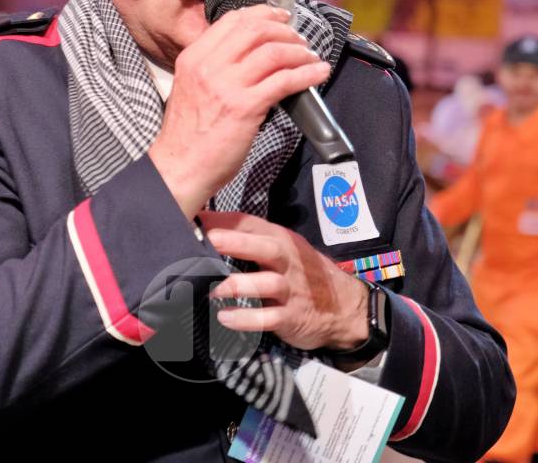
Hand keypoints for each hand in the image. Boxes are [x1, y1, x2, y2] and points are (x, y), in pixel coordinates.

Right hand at [148, 5, 329, 218]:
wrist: (180, 167)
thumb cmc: (188, 135)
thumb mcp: (192, 86)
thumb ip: (214, 66)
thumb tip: (249, 53)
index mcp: (194, 58)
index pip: (232, 21)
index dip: (262, 13)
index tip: (280, 17)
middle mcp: (209, 66)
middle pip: (255, 30)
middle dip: (284, 30)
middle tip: (298, 39)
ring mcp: (227, 86)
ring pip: (273, 52)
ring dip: (299, 51)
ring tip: (309, 57)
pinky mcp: (245, 107)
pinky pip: (284, 81)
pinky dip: (307, 74)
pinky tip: (317, 73)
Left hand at [199, 211, 367, 350]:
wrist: (344, 308)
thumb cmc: (303, 273)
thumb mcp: (284, 249)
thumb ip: (251, 239)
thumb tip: (207, 228)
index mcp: (281, 239)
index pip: (251, 224)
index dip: (222, 220)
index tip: (193, 217)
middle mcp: (287, 261)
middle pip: (263, 247)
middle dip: (235, 242)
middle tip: (207, 241)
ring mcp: (291, 290)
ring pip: (265, 284)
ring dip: (237, 285)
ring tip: (211, 289)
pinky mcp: (292, 317)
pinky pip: (268, 318)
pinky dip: (246, 319)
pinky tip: (224, 318)